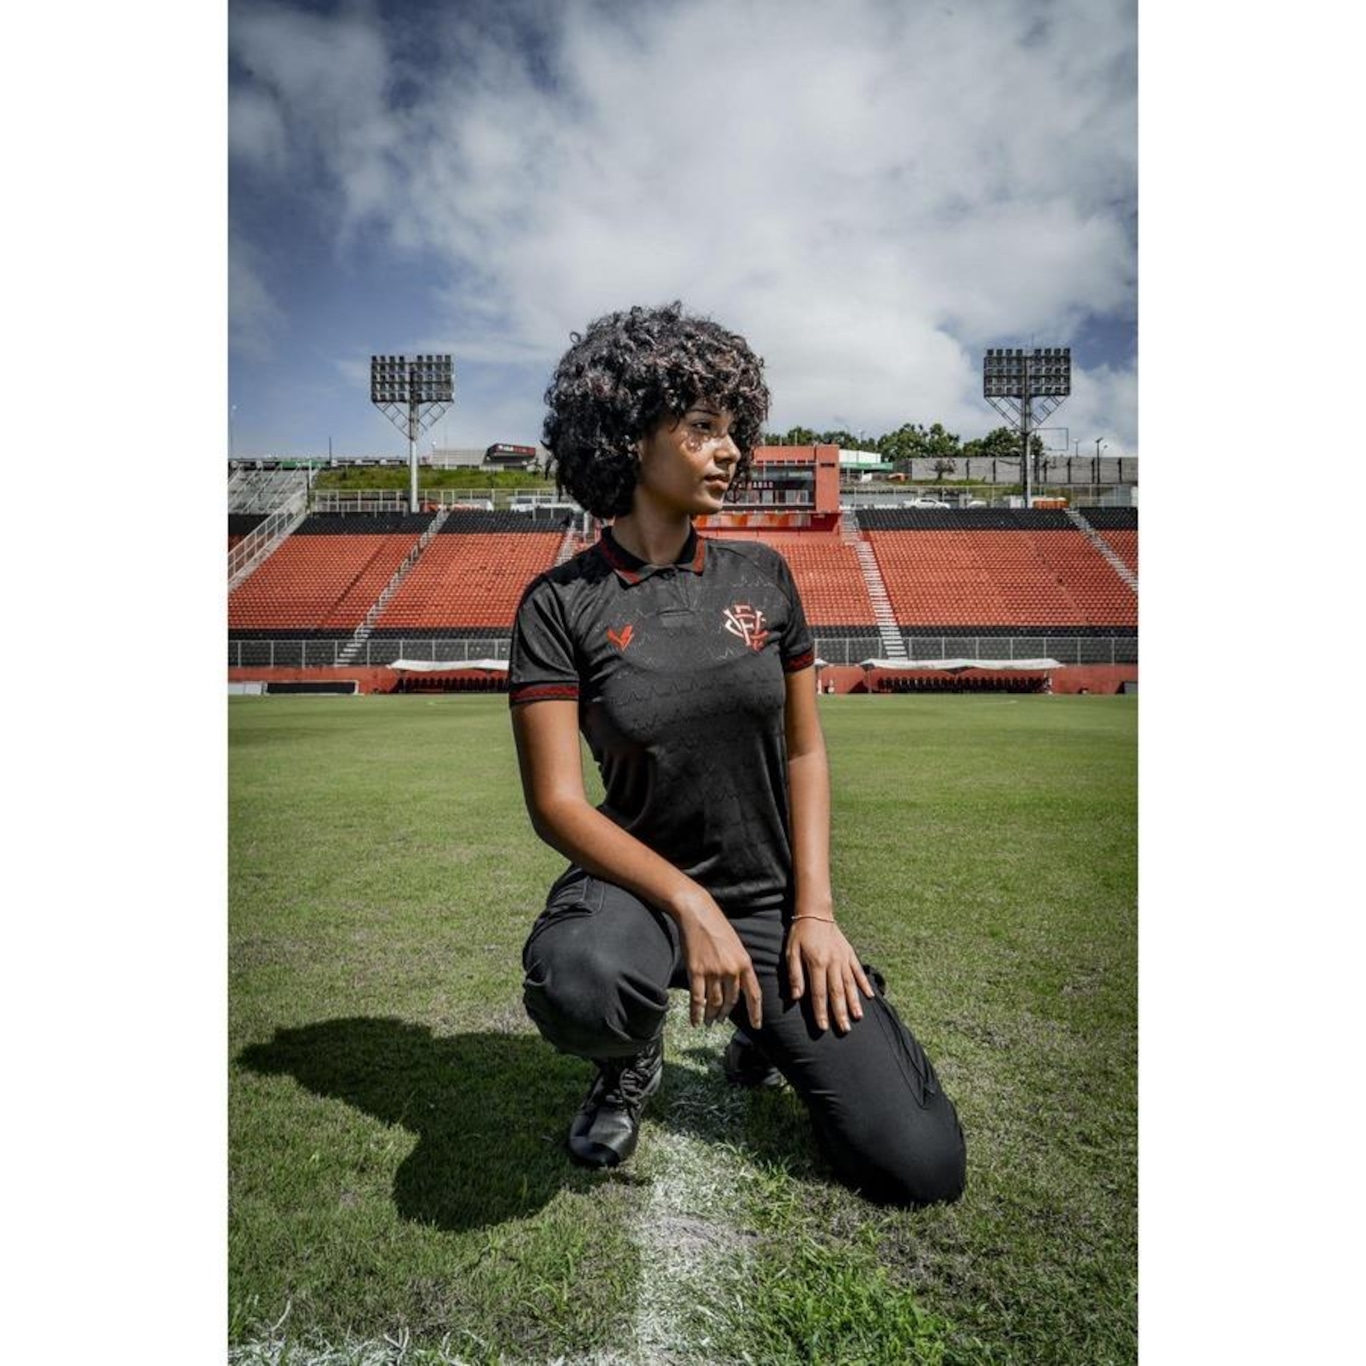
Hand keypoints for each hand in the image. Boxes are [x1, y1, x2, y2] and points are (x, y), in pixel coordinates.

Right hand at [672, 891, 762, 1029]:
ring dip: (712, 1015)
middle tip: (720, 1020)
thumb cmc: (716, 925)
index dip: (755, 1012)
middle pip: (731, 1001)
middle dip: (726, 1013)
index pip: (753, 994)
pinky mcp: (697, 971)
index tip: (756, 1026)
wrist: (697, 912)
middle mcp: (732, 969)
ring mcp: (714, 971)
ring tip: (709, 1022)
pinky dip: (696, 1013)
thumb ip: (738, 965)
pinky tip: (695, 1021)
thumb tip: (737, 985)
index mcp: (745, 962)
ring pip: (715, 1003)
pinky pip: (698, 999)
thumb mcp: (736, 945)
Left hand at [785, 917, 873, 1033]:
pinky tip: (869, 996)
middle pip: (837, 992)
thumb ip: (795, 974)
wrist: (816, 912)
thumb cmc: (800, 933)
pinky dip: (864, 984)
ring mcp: (843, 958)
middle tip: (844, 1029)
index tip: (823, 1027)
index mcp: (817, 963)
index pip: (819, 993)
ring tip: (858, 1017)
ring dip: (854, 1002)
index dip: (821, 1011)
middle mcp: (833, 963)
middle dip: (840, 1012)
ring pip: (850, 984)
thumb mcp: (791, 952)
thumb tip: (796, 996)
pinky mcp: (850, 953)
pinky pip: (858, 971)